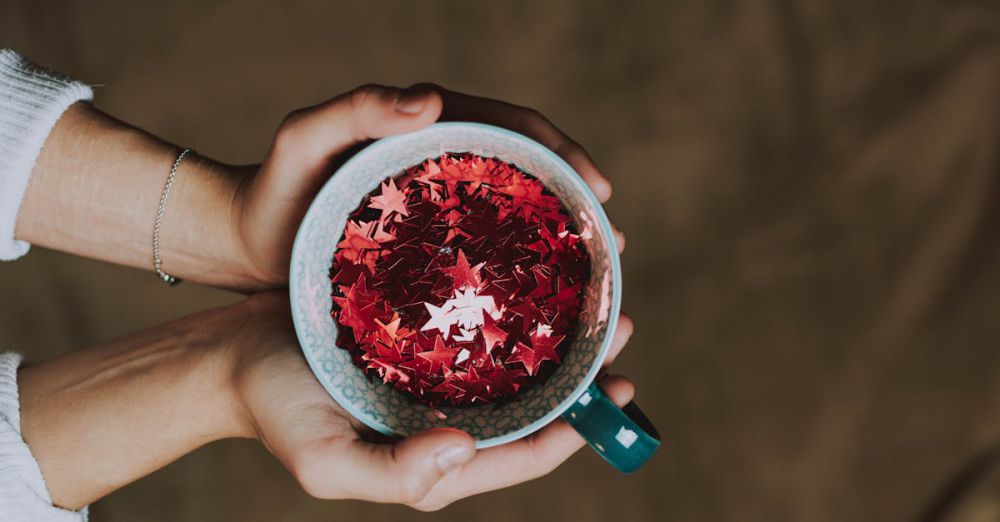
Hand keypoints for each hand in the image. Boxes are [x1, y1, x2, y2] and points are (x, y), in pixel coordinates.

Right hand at [232, 292, 634, 509]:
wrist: (228, 357)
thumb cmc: (273, 409)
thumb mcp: (324, 460)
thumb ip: (395, 474)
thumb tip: (466, 452)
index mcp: (434, 457)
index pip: (522, 453)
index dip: (577, 428)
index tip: (622, 388)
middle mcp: (445, 417)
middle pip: (532, 403)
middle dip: (584, 373)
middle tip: (620, 327)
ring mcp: (433, 375)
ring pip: (513, 360)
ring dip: (556, 333)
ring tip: (592, 294)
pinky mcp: (418, 336)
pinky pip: (477, 325)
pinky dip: (510, 304)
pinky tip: (530, 270)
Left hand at [234, 84, 623, 287]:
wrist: (241, 243)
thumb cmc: (272, 190)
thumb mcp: (305, 140)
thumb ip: (356, 109)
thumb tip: (433, 101)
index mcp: (429, 133)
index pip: (514, 129)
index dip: (563, 154)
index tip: (600, 190)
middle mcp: (443, 167)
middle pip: (528, 175)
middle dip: (577, 202)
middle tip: (611, 244)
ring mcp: (438, 210)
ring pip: (514, 218)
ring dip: (557, 241)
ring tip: (594, 277)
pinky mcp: (428, 249)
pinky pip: (486, 254)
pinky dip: (520, 272)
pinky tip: (541, 303)